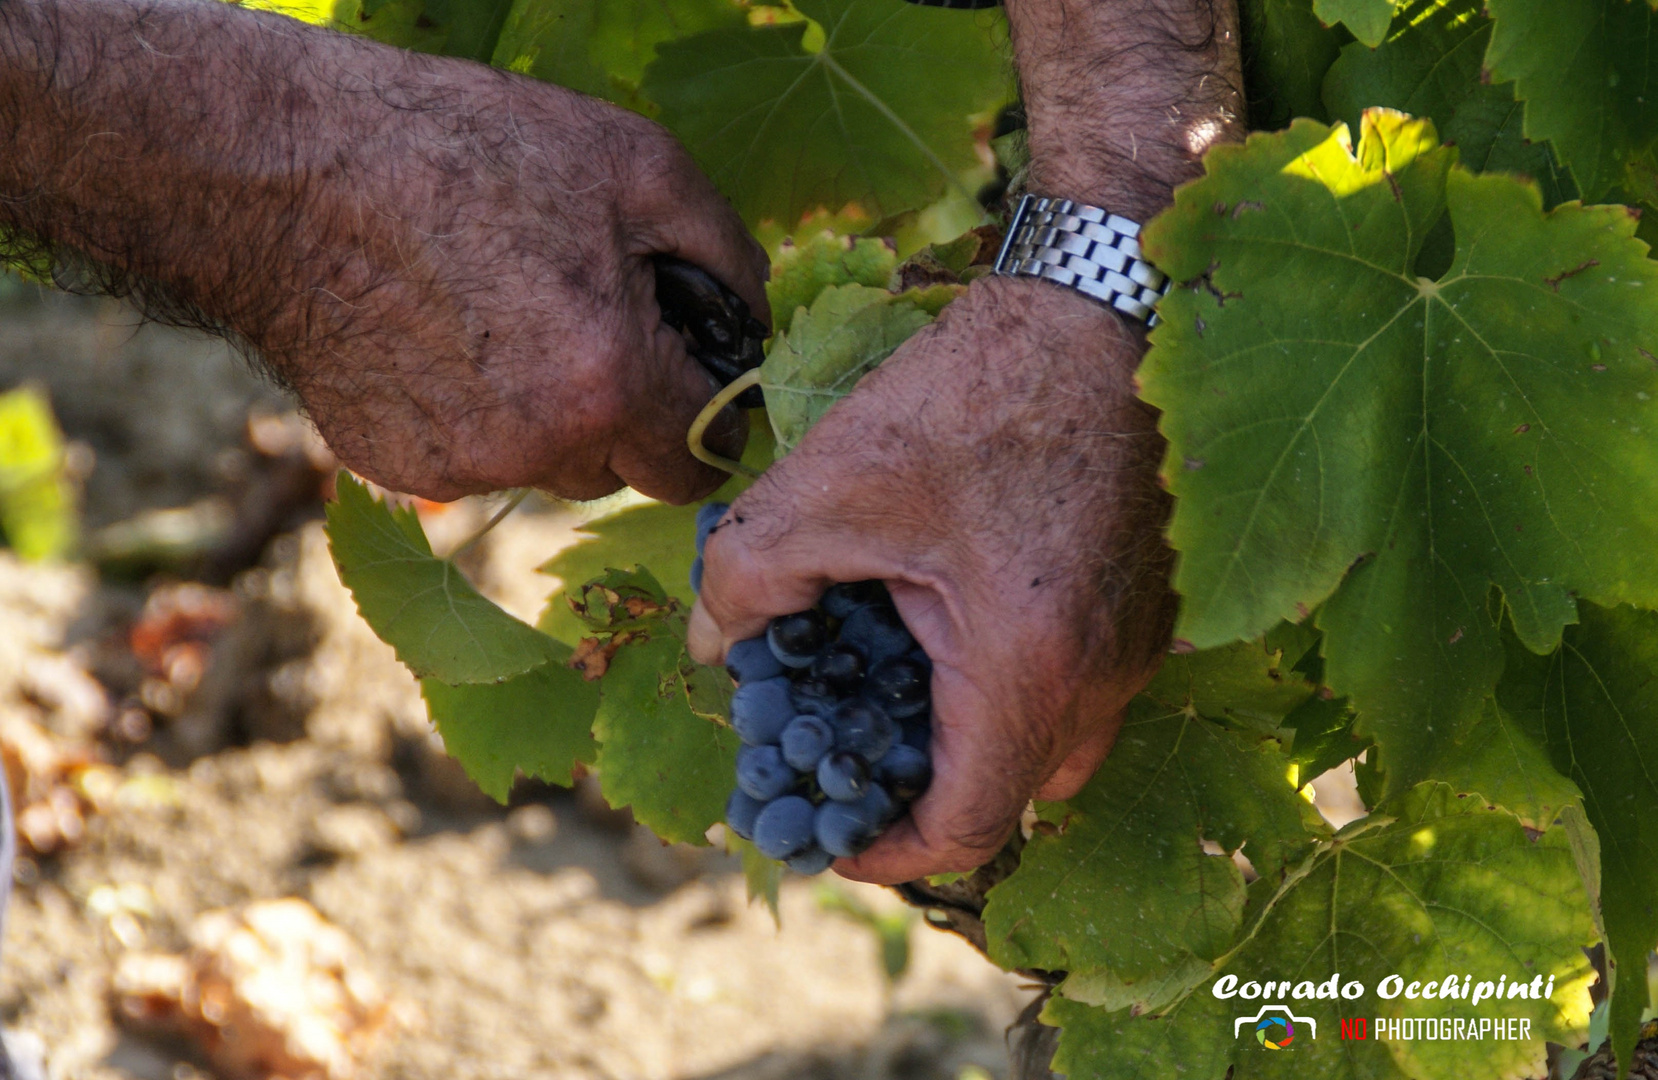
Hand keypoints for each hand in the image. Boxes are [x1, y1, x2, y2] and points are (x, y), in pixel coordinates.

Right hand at [281, 69, 770, 503]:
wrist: (283, 172)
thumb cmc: (463, 152)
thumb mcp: (634, 165)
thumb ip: (726, 253)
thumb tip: (755, 319)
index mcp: (610, 384)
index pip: (699, 464)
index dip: (706, 421)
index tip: (689, 380)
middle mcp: (539, 447)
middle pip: (624, 471)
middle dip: (628, 416)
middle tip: (589, 323)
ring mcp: (461, 467)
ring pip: (549, 469)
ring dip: (554, 420)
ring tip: (508, 318)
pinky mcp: (397, 467)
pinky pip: (474, 461)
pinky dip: (477, 417)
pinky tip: (445, 338)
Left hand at [688, 277, 1177, 882]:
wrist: (1106, 305)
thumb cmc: (974, 392)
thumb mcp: (829, 483)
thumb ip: (747, 578)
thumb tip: (710, 644)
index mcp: (1025, 669)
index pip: (965, 827)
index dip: (886, 852)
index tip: (830, 830)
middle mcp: (1102, 676)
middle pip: (1010, 794)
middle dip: (923, 791)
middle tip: (852, 752)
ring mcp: (1140, 643)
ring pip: (1052, 743)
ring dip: (972, 739)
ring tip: (894, 680)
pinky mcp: (1149, 602)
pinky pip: (1080, 686)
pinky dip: (1013, 687)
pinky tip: (952, 618)